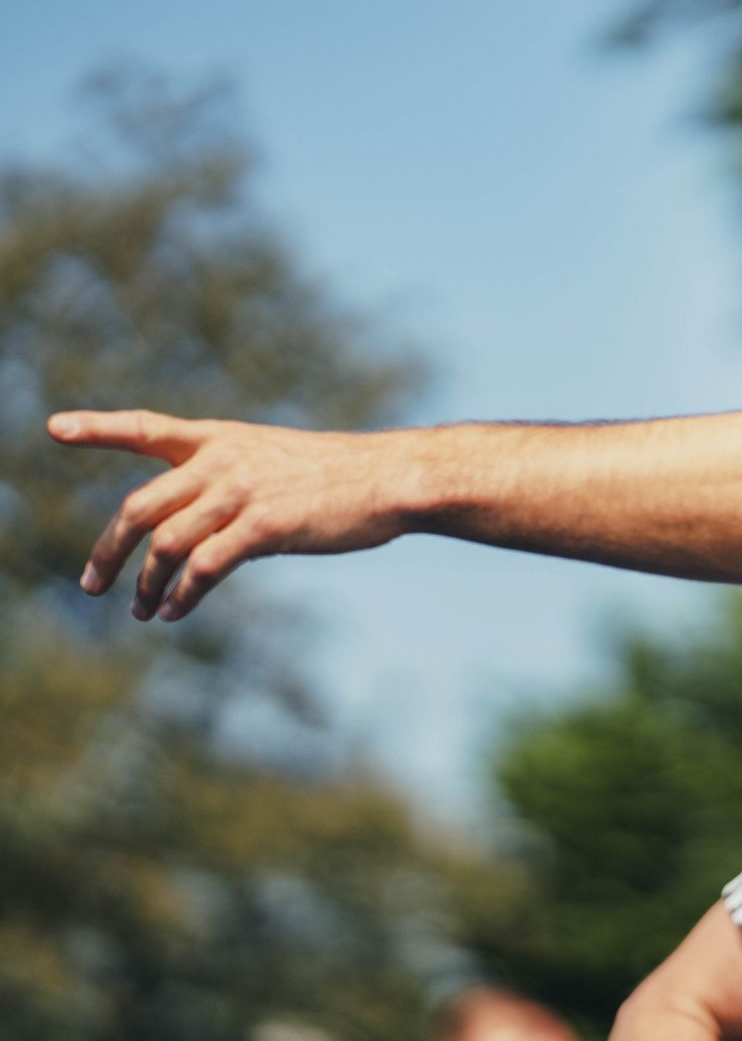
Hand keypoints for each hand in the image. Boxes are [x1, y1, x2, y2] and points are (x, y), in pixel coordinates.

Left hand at [48, 409, 416, 621]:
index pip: (148, 428)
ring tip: (141, 611)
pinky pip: (205, 567)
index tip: (53, 429)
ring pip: (166, 544)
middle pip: (139, 506)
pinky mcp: (264, 526)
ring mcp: (241, 492)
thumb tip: (197, 540)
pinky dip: (183, 595)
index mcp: (221, 438)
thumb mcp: (274, 462)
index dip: (99, 428)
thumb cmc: (339, 475)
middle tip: (91, 584)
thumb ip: (228, 485)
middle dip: (108, 550)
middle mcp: (222, 461)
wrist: (389, 478)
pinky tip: (176, 612)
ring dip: (147, 585)